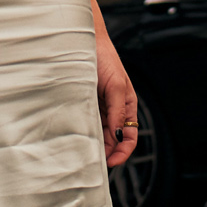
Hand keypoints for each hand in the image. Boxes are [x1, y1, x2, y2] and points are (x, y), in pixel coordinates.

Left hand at [95, 33, 137, 168]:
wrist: (83, 42)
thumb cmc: (104, 59)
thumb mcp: (116, 86)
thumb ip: (117, 112)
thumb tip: (118, 135)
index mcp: (127, 106)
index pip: (130, 137)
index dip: (123, 152)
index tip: (111, 163)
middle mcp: (114, 110)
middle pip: (114, 140)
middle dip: (107, 153)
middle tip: (93, 163)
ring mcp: (99, 109)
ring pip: (99, 135)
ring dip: (95, 146)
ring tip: (83, 155)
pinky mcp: (85, 105)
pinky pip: (87, 124)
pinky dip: (84, 134)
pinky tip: (77, 139)